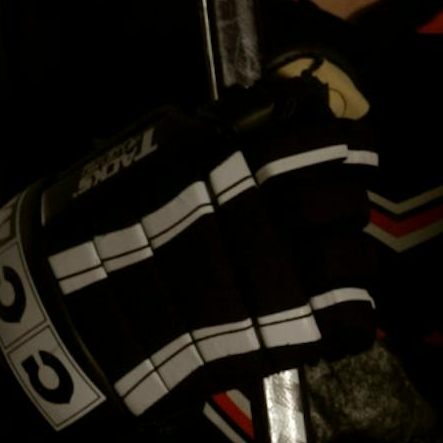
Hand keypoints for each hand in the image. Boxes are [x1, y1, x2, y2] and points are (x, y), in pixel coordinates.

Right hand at [0, 69, 377, 442]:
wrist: (81, 309)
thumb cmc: (104, 224)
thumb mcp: (152, 152)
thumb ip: (219, 131)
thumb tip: (279, 108)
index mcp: (237, 158)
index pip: (326, 137)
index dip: (344, 146)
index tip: (342, 155)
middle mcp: (270, 210)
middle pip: (352, 197)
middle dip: (345, 205)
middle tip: (327, 219)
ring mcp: (286, 275)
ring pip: (361, 259)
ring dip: (350, 264)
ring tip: (327, 272)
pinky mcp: (291, 335)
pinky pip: (356, 320)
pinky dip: (351, 318)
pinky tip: (329, 316)